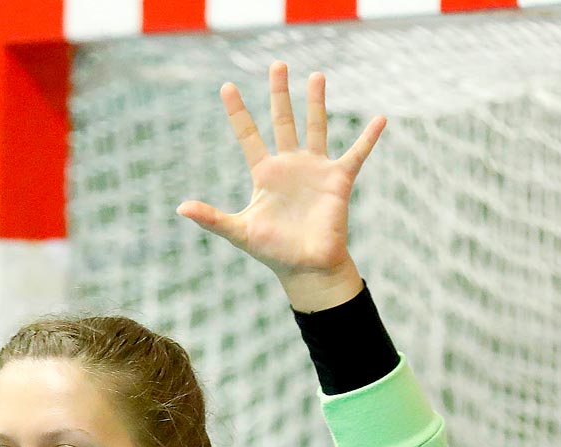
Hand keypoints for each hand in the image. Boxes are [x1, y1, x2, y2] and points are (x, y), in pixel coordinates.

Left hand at [177, 63, 383, 283]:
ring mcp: (315, 169)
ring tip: (316, 75)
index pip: (248, 135)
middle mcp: (289, 165)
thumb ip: (211, 218)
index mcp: (265, 174)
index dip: (238, 112)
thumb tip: (180, 208)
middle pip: (283, 121)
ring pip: (316, 127)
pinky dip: (368, 138)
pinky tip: (380, 119)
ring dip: (316, 102)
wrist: (305, 267)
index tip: (226, 87)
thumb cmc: (272, 251)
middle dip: (279, 94)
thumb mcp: (238, 231)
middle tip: (277, 65)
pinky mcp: (338, 180)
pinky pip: (356, 154)